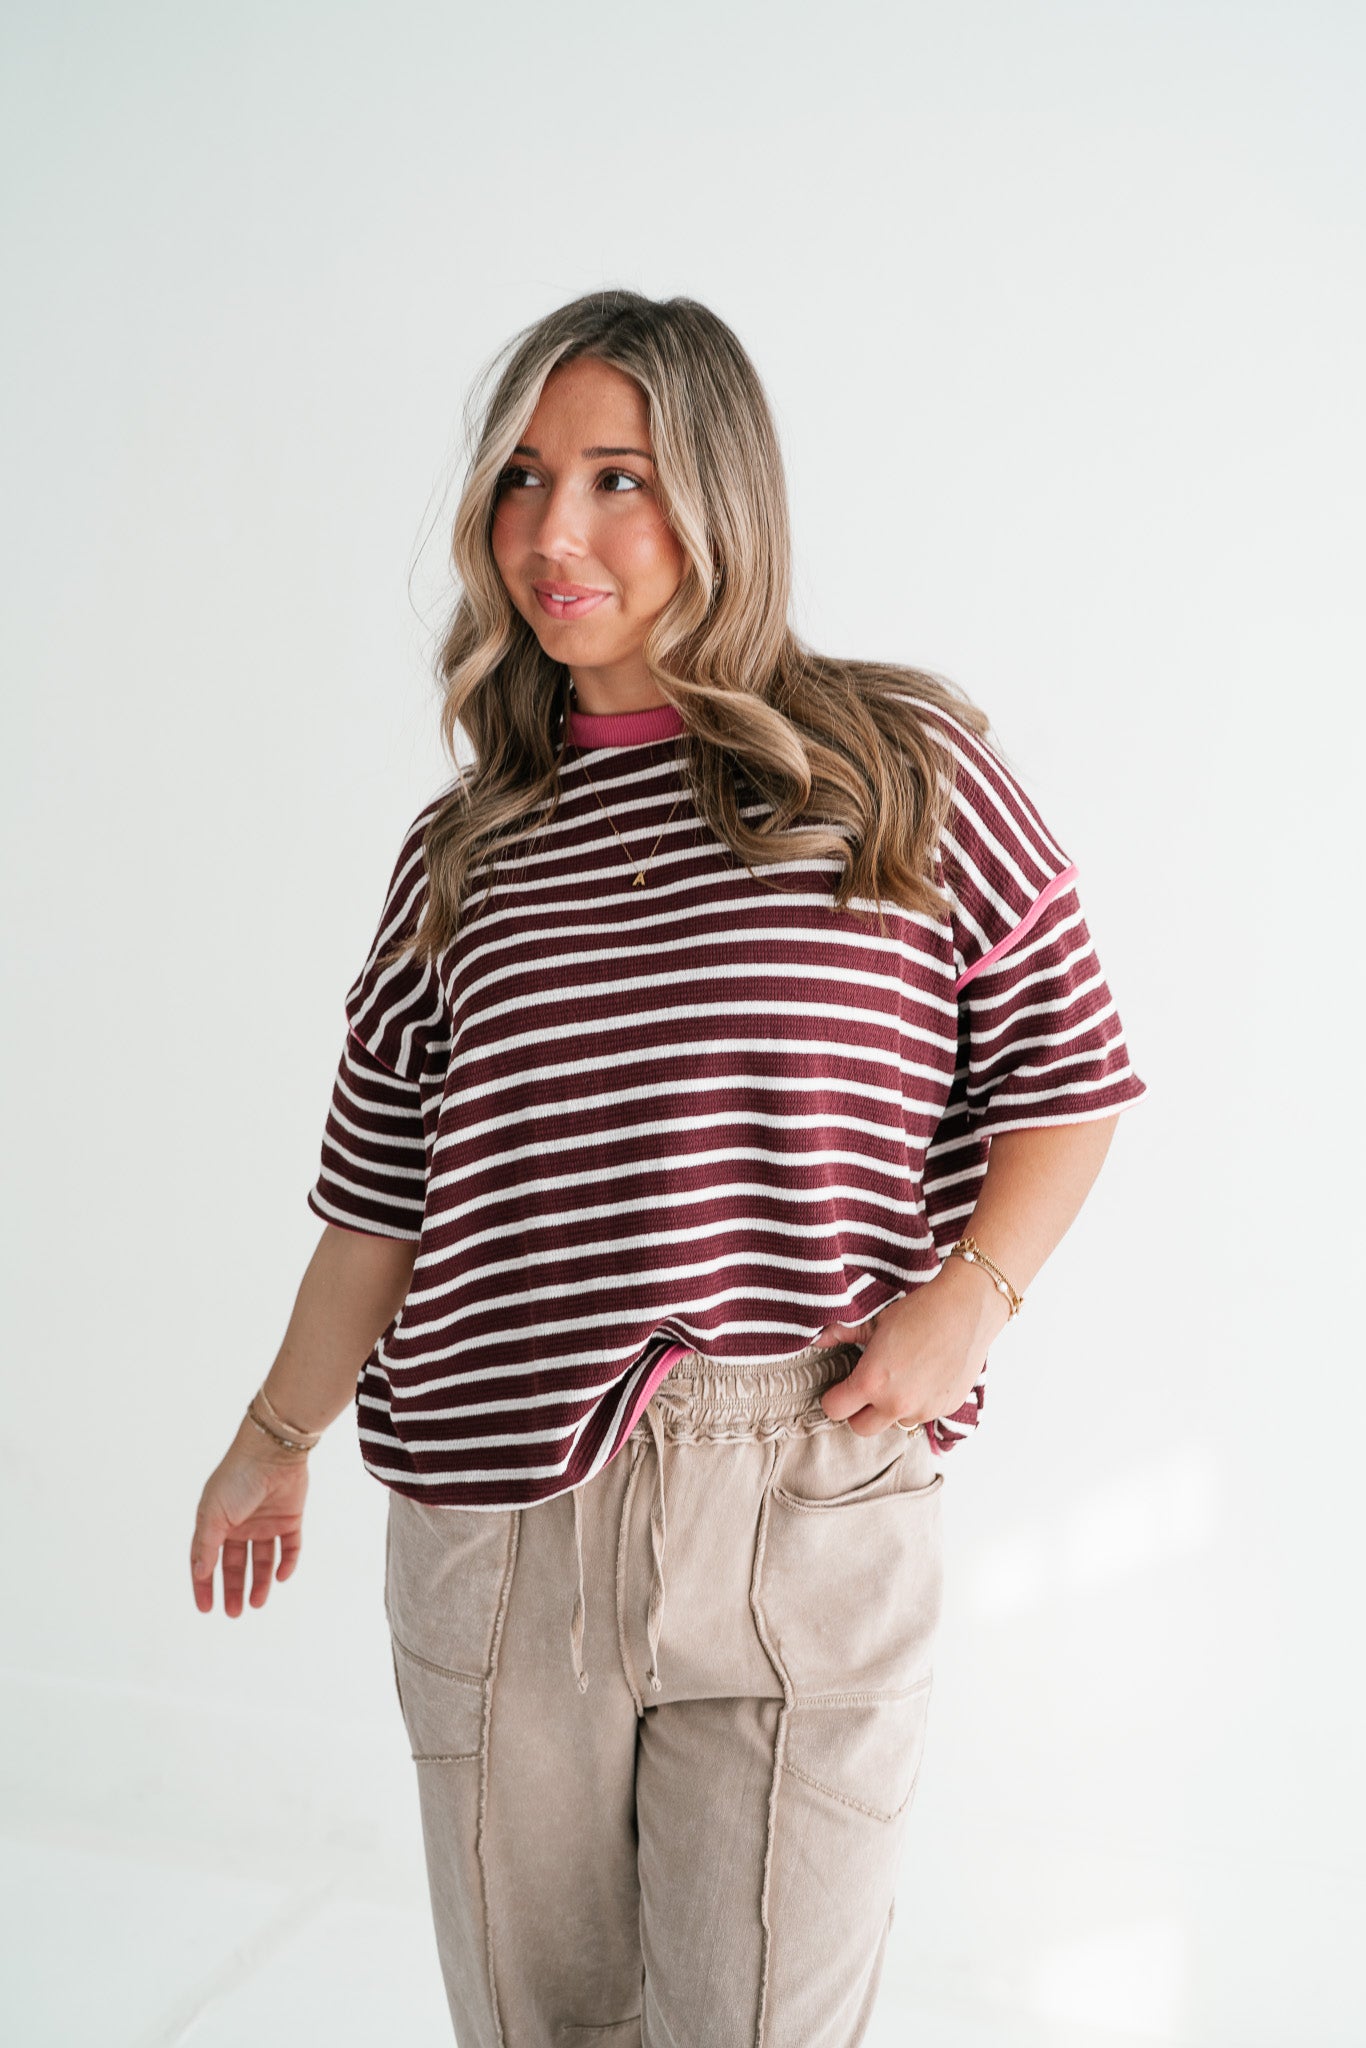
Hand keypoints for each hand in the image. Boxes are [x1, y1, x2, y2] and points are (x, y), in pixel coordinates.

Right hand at [190, 1415, 311, 1616]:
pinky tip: (282, 1577)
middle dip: (234, 1589)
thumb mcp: (213, 1513)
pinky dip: (288, 1563)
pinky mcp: (290, 1518)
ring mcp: (266, 1522)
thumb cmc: (237, 1478)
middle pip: (236, 1564)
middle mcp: (241, 1524)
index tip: (206, 1608)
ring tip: (256, 1603)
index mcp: (216, 1522)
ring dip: (260, 1582)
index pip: (207, 1560)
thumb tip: (199, 1574)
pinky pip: (290, 1547)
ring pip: (263, 1560)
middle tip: (233, 1613)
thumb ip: (206, 1545)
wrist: (273, 1451)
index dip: (204, 1584)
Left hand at [814, 1258, 1011, 1436]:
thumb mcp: (876, 1321)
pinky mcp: (946, 1409)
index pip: (835, 1411)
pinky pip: (922, 1416)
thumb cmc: (919, 1311)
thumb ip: (843, 1334)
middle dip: (858, 1412)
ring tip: (900, 1378)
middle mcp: (896, 1403)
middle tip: (866, 1389)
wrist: (965, 1310)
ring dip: (891, 1409)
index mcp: (872, 1382)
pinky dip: (918, 1404)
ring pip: (894, 1423)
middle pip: (861, 1429)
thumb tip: (818, 1339)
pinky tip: (923, 1377)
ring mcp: (923, 1410)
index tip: (840, 1388)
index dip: (834, 1398)